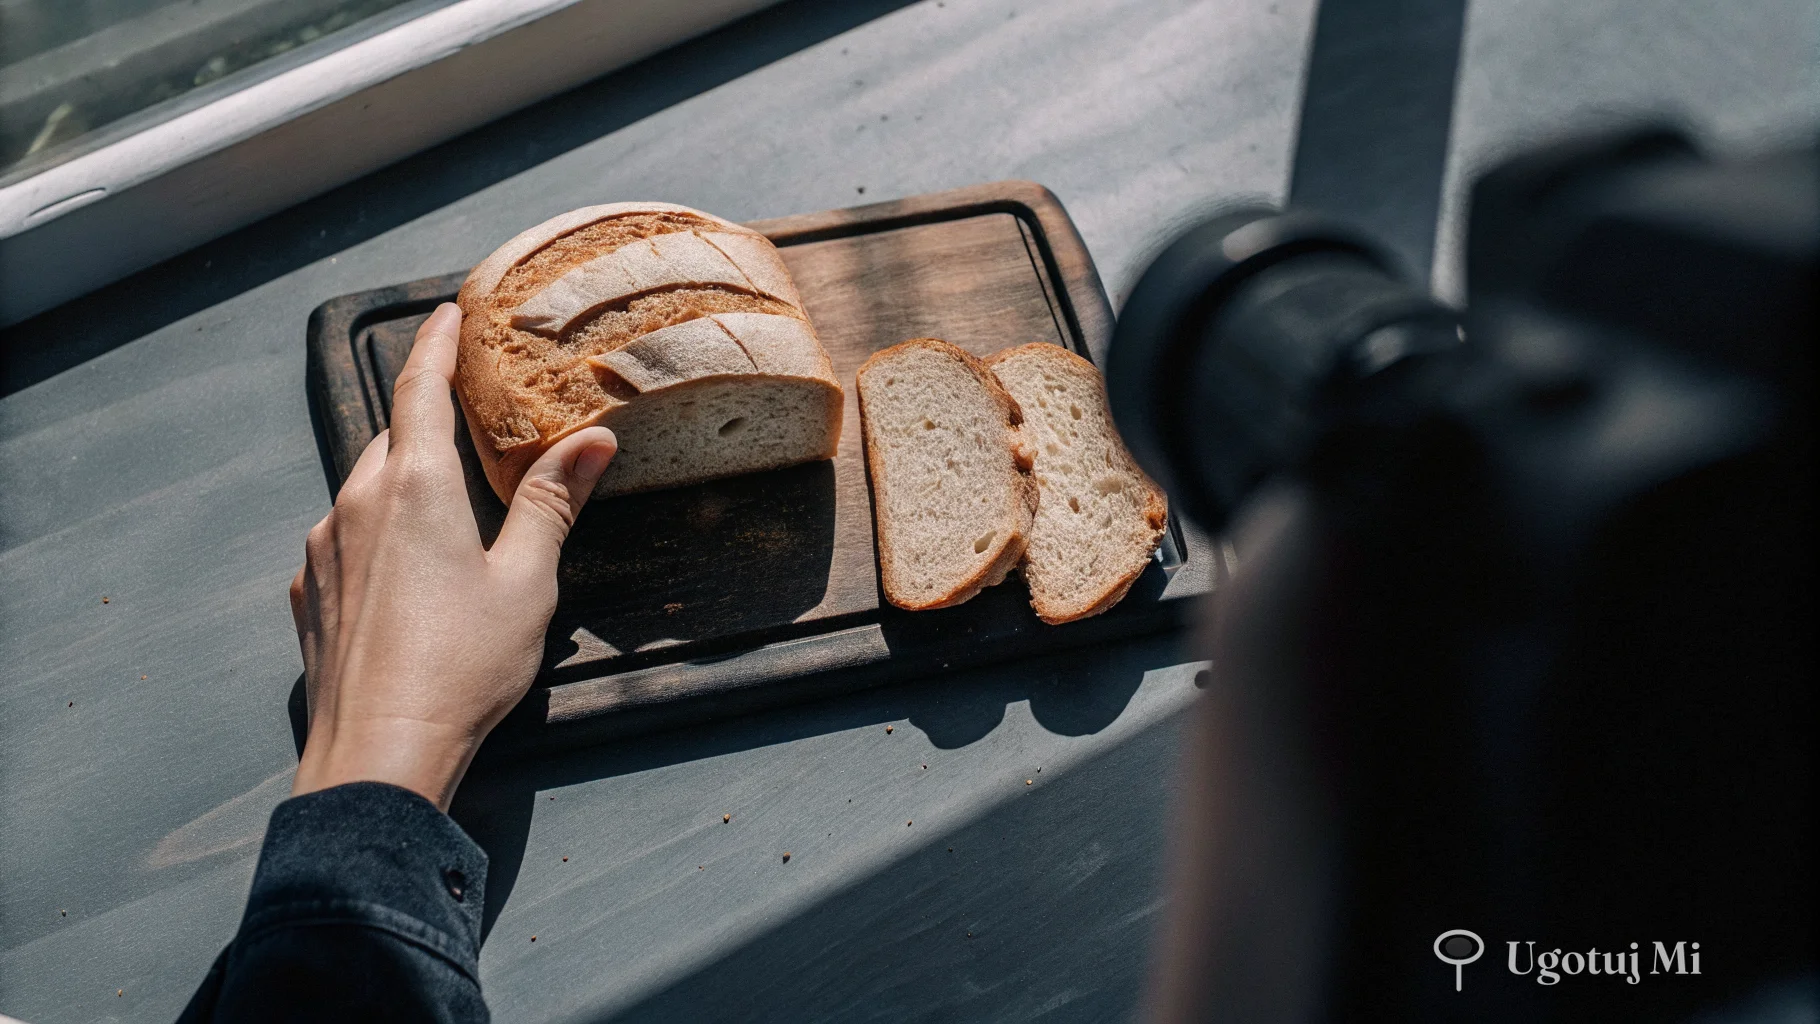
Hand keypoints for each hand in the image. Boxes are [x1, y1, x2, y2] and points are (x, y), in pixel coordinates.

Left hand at [289, 303, 615, 809]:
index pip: (419, 389)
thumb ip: (551, 503)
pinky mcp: (310, 597)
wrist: (378, 755)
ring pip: (366, 492)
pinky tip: (410, 580)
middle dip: (429, 426)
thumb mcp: (527, 582)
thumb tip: (592, 441)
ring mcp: (324, 551)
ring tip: (449, 517)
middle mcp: (356, 504)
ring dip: (404, 488)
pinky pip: (345, 543)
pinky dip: (378, 539)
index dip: (436, 346)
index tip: (448, 315)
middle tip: (471, 425)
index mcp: (415, 487)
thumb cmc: (461, 669)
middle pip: (394, 441)